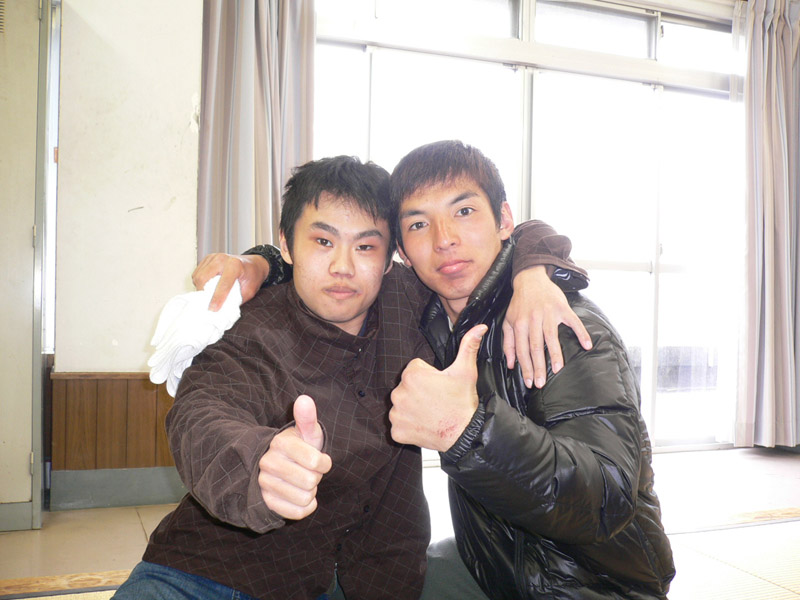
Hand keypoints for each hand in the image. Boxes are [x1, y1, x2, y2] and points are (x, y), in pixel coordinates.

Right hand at [192, 253, 270, 310]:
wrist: (253, 264)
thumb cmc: (252, 276)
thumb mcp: (249, 291)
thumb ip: (236, 300)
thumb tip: (223, 310)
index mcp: (235, 265)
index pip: (223, 284)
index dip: (217, 298)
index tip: (213, 309)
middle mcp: (222, 258)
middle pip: (203, 278)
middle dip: (203, 293)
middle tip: (208, 302)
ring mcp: (213, 257)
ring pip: (197, 275)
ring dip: (200, 288)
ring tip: (208, 294)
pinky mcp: (208, 258)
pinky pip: (197, 273)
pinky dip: (199, 282)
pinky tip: (208, 286)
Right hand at [258, 395, 331, 519]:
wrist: (280, 466)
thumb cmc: (300, 448)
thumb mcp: (307, 433)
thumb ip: (307, 418)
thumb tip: (304, 399)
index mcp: (280, 443)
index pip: (315, 461)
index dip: (324, 463)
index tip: (320, 460)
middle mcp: (268, 463)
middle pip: (310, 482)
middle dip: (316, 478)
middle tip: (308, 471)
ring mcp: (264, 484)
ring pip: (305, 498)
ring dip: (310, 493)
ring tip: (302, 483)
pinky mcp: (267, 503)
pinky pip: (298, 512)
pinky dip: (306, 506)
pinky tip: (300, 496)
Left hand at [390, 325, 486, 451]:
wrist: (464, 434)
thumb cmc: (463, 403)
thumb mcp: (466, 371)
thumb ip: (468, 346)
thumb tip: (480, 327)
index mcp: (412, 375)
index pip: (415, 369)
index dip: (429, 376)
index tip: (439, 386)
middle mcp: (399, 393)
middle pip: (406, 387)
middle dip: (419, 391)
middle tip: (436, 400)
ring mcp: (396, 413)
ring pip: (402, 404)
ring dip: (412, 408)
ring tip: (431, 412)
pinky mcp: (397, 430)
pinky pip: (399, 424)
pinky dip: (408, 425)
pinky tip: (423, 424)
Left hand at [503, 266, 592, 388]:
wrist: (530, 279)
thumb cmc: (519, 304)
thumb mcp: (508, 321)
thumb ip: (509, 343)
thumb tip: (511, 364)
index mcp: (519, 324)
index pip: (522, 350)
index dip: (526, 367)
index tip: (530, 382)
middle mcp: (533, 319)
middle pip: (535, 347)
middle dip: (538, 367)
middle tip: (541, 383)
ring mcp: (548, 313)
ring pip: (551, 337)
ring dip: (555, 354)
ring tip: (557, 370)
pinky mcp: (562, 308)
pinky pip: (573, 322)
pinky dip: (581, 333)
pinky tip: (587, 345)